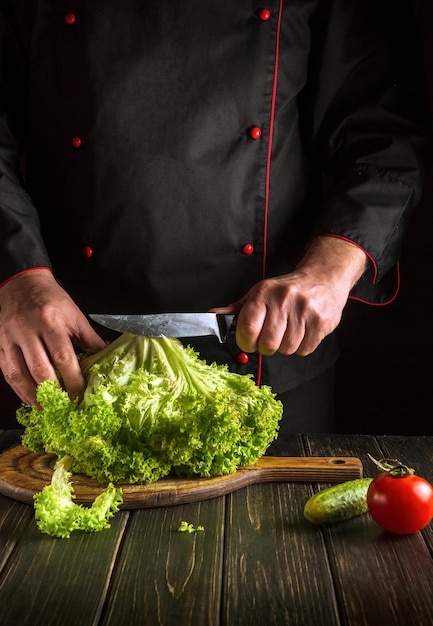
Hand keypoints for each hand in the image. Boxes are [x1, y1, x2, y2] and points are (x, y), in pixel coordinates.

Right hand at [0, 269, 105, 405]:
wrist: (21, 283)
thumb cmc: (51, 299)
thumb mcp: (75, 314)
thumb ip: (89, 338)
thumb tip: (106, 357)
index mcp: (51, 320)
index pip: (63, 357)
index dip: (73, 380)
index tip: (81, 396)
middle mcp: (28, 330)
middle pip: (40, 369)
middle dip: (55, 393)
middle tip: (67, 407)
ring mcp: (11, 338)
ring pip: (20, 375)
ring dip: (35, 396)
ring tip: (49, 409)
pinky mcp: (0, 345)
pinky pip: (8, 373)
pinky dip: (19, 390)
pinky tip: (31, 399)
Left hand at [211, 236, 368, 355]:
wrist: (322, 278)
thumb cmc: (285, 291)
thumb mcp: (258, 294)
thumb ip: (235, 310)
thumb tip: (210, 316)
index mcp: (263, 293)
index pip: (248, 327)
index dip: (246, 342)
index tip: (249, 341)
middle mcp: (284, 300)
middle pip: (268, 343)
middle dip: (266, 347)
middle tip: (269, 339)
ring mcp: (304, 310)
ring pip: (287, 349)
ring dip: (285, 347)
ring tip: (288, 332)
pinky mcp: (321, 321)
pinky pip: (305, 350)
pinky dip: (301, 347)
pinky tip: (301, 332)